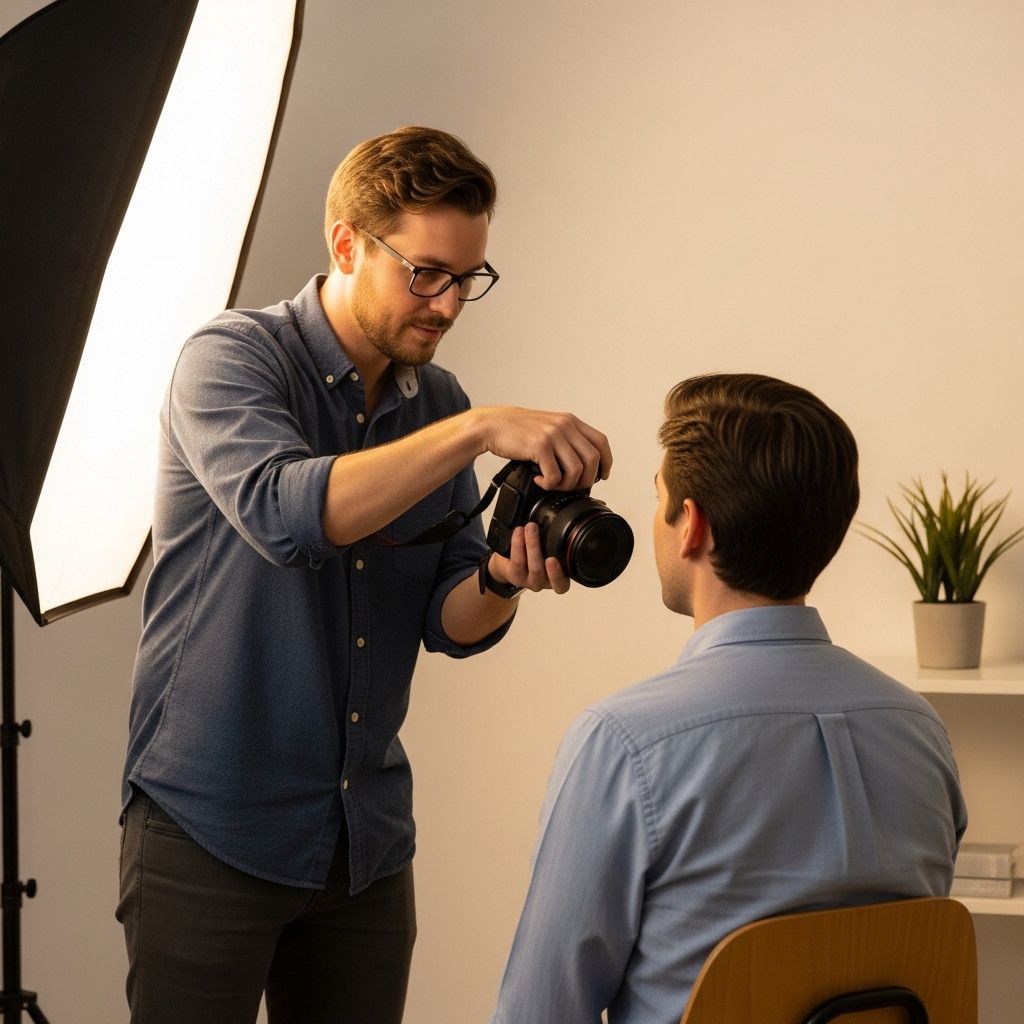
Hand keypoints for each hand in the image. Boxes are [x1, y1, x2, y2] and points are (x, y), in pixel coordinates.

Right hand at [475, 407, 611, 490]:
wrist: (493, 425)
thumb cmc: (518, 430)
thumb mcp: (548, 427)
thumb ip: (566, 439)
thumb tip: (582, 464)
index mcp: (570, 421)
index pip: (601, 442)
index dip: (606, 462)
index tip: (601, 476)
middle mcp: (565, 425)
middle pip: (593, 459)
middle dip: (586, 480)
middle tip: (572, 487)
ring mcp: (553, 435)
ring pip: (576, 470)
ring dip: (567, 485)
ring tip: (553, 485)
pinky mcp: (540, 446)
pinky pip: (555, 475)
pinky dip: (549, 484)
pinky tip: (539, 480)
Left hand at [489, 524, 569, 594]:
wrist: (510, 565)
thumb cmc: (532, 557)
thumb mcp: (548, 551)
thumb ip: (555, 543)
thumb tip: (557, 519)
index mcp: (556, 578)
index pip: (561, 584)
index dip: (558, 574)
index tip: (552, 559)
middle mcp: (543, 582)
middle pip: (541, 570)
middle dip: (536, 547)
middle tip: (535, 528)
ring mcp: (528, 581)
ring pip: (530, 565)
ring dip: (529, 543)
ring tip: (529, 527)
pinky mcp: (515, 576)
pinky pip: (517, 561)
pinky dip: (518, 544)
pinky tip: (519, 532)